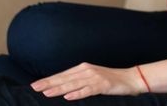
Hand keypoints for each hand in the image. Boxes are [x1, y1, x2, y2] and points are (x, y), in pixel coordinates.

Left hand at [30, 63, 144, 99]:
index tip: (35, 84)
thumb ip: (79, 80)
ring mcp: (95, 77)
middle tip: (35, 87)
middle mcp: (87, 70)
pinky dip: (78, 93)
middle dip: (49, 83)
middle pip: (65, 78)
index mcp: (83, 68)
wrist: (131, 79)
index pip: (62, 75)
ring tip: (47, 93)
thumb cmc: (110, 80)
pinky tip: (68, 97)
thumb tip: (63, 87)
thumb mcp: (92, 77)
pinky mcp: (103, 85)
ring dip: (59, 89)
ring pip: (74, 84)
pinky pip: (88, 90)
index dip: (49, 79)